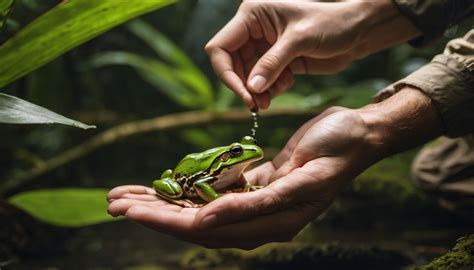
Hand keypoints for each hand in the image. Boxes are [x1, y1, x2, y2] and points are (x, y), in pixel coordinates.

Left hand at [107, 107, 380, 248]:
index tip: (130, 210)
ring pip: (198, 207)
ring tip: (125, 193)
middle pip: (193, 221)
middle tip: (113, 202)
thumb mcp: (301, 178)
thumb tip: (206, 220)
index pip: (204, 228)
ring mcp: (254, 203)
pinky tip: (164, 182)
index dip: (165, 220)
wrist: (355, 135)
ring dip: (162, 200)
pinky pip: (213, 191)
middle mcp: (257, 220)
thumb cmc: (334, 153)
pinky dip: (186, 186)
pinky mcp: (255, 186)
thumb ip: (255, 204)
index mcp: (269, 223)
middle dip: (153, 212)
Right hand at [205, 0, 418, 108]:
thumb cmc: (331, 24)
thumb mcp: (299, 41)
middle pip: (232, 65)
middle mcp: (254, 31)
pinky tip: (288, 84)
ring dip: (257, 91)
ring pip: (247, 76)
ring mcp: (264, 48)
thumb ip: (273, 64)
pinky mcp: (277, 62)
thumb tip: (251, 88)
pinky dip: (271, 89)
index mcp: (253, 16)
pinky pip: (263, 81)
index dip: (226, 72)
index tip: (243, 92)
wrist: (357, 33)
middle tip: (256, 104)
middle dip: (243, 85)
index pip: (221, 46)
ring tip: (269, 101)